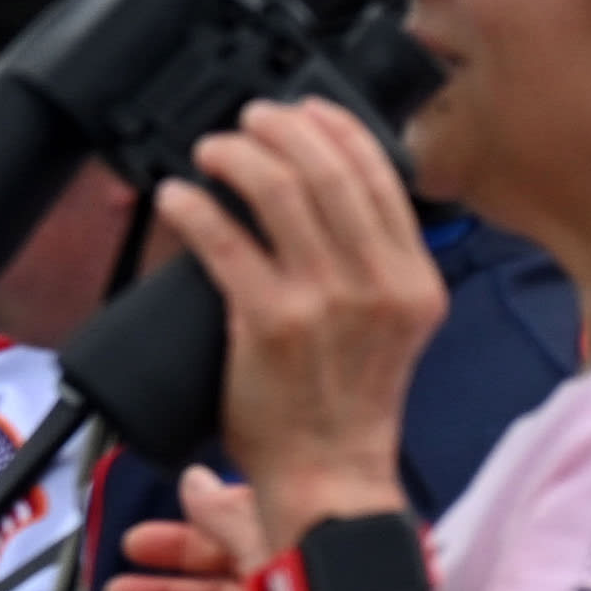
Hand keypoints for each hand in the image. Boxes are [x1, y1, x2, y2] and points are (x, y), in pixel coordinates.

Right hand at [108, 478, 298, 590]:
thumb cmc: (325, 583)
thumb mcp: (266, 530)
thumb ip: (223, 510)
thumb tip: (194, 482)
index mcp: (291, 538)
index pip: (240, 520)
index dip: (200, 516)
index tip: (170, 507)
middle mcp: (284, 580)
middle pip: (218, 563)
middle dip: (171, 556)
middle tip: (132, 548)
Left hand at [156, 99, 440, 531]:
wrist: (329, 479)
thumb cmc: (345, 409)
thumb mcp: (390, 329)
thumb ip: (370, 270)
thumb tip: (320, 209)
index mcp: (415, 281)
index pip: (381, 177)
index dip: (336, 129)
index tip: (303, 111)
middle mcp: (379, 283)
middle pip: (329, 170)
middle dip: (280, 130)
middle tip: (245, 123)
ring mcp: (326, 301)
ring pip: (279, 192)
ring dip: (235, 157)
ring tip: (209, 152)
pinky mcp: (270, 322)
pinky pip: (225, 242)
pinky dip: (195, 208)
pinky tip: (176, 197)